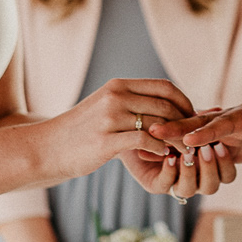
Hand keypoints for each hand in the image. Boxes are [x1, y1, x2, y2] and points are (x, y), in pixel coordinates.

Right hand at [30, 75, 194, 185]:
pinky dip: (159, 149)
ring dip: (175, 139)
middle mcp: (115, 96)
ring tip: (184, 151)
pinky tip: (163, 156)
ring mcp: (110, 117)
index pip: (164, 87)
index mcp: (118, 85)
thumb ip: (130, 103)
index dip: (184, 101)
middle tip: (194, 138)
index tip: (192, 117)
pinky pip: (144, 142)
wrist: (47, 148)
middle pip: (165, 106)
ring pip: (158, 124)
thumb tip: (163, 107)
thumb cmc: (79, 131)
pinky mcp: (105, 140)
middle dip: (184, 123)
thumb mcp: (104, 107)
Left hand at [123, 131, 235, 203]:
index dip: (225, 163)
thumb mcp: (188, 122)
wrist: (129, 131)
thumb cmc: (162, 126)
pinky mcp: (154, 184)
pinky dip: (169, 171)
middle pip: (212, 186)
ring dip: (190, 170)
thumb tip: (217, 112)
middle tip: (207, 150)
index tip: (220, 145)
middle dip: (210, 168)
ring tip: (188, 153)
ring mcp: (174, 183)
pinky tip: (169, 157)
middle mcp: (192, 178)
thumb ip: (200, 124)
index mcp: (204, 166)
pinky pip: (166, 184)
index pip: (226, 174)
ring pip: (190, 189)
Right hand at [150, 84, 241, 155]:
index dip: (210, 130)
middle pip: (203, 124)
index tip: (191, 137)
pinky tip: (164, 157)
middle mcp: (233, 119)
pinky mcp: (223, 143)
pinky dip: (182, 150)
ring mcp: (225, 131)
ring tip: (153, 146)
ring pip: (196, 136)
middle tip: (154, 134)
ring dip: (178, 142)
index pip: (229, 121)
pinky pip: (199, 148)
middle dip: (179, 130)